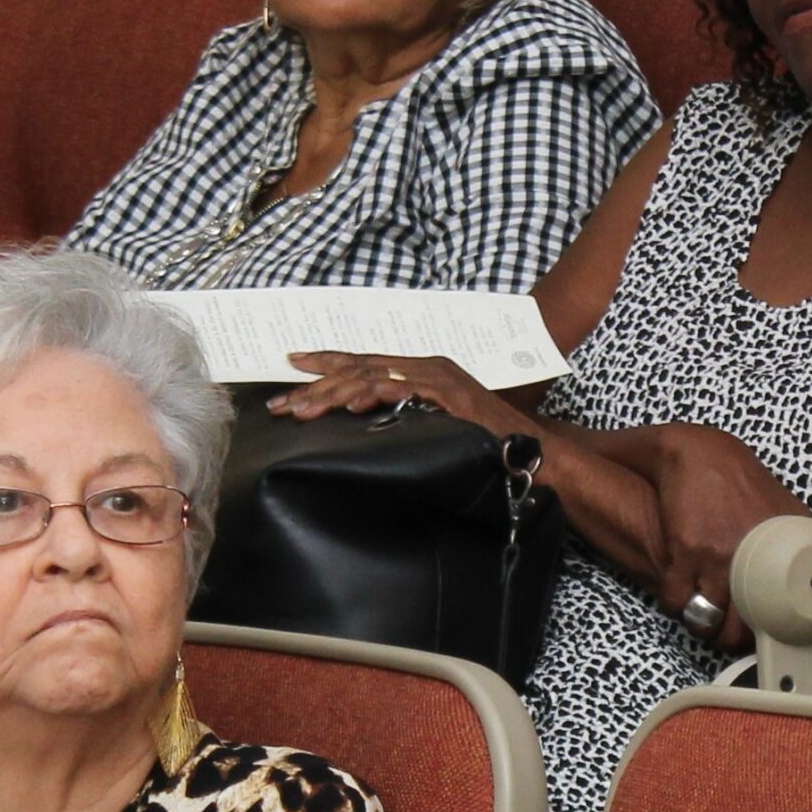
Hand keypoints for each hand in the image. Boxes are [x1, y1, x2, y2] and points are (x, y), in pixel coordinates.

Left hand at [270, 351, 512, 430]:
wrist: (530, 450)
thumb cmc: (483, 444)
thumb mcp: (434, 426)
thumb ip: (404, 417)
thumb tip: (364, 426)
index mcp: (420, 370)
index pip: (364, 361)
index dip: (326, 362)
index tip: (292, 365)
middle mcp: (425, 366)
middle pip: (359, 368)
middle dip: (315, 385)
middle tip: (280, 403)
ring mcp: (436, 377)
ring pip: (370, 376)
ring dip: (331, 394)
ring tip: (301, 410)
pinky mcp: (446, 394)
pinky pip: (399, 389)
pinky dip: (370, 395)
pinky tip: (346, 405)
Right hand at [646, 424, 800, 651]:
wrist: (702, 455)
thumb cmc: (741, 483)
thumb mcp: (784, 513)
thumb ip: (793, 548)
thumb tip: (807, 577)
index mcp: (786, 555)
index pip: (780, 618)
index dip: (764, 632)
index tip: (756, 631)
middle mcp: (756, 562)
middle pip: (739, 629)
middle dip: (728, 635)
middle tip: (723, 628)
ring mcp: (721, 559)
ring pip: (705, 620)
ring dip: (700, 621)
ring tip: (700, 612)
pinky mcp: (688, 552)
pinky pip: (676, 599)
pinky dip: (675, 601)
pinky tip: (679, 590)